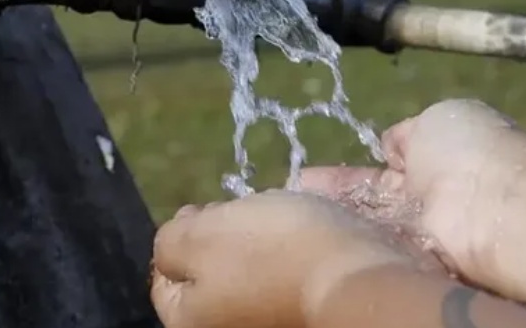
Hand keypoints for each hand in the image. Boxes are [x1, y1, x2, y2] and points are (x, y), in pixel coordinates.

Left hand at [150, 189, 423, 327]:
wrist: (360, 278)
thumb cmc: (273, 252)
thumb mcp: (201, 234)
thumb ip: (170, 240)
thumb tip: (174, 242)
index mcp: (191, 322)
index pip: (164, 279)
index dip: (182, 234)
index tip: (207, 209)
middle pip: (211, 276)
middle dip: (223, 238)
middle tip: (245, 214)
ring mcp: (269, 323)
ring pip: (250, 274)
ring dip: (261, 244)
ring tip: (281, 220)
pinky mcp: (305, 314)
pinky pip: (287, 279)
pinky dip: (292, 256)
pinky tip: (306, 237)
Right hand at [298, 99, 525, 283]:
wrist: (493, 205)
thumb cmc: (468, 151)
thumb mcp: (435, 120)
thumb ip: (407, 135)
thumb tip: (390, 145)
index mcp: (434, 158)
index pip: (383, 168)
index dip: (347, 175)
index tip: (306, 176)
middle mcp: (425, 199)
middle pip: (369, 202)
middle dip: (332, 199)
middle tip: (290, 197)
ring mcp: (418, 234)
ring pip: (367, 226)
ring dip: (333, 220)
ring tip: (290, 217)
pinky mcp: (413, 262)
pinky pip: (373, 250)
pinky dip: (345, 243)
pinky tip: (309, 238)